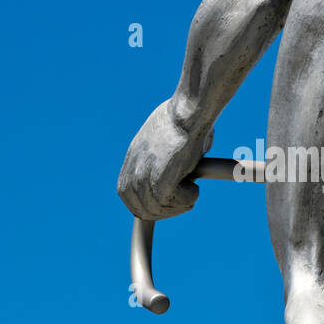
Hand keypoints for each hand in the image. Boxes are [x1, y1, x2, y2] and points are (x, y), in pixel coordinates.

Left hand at [117, 101, 211, 220]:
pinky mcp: (159, 179)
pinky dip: (185, 200)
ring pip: (155, 209)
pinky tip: (195, 189)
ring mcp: (144, 174)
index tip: (167, 204)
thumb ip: (168, 157)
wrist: (191, 111)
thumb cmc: (188, 118)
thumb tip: (186, 168)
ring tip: (192, 194)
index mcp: (133, 157)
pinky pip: (169, 203)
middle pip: (138, 208)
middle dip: (162, 212)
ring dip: (177, 207)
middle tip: (184, 204)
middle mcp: (135, 167)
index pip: (128, 194)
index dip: (147, 205)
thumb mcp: (169, 140)